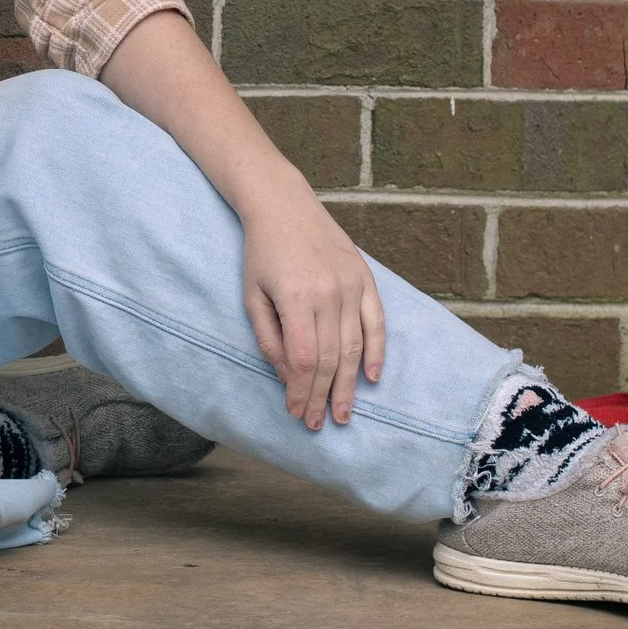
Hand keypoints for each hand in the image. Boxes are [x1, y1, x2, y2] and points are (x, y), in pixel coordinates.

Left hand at [238, 191, 384, 430]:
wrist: (284, 205)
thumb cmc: (260, 253)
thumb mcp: (251, 295)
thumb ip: (269, 337)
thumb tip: (288, 376)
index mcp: (296, 298)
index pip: (305, 359)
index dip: (302, 391)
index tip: (297, 413)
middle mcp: (329, 294)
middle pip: (331, 359)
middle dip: (324, 396)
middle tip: (319, 423)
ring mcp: (351, 286)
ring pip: (355, 347)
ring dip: (349, 384)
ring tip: (344, 412)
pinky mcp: (364, 278)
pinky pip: (376, 322)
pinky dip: (376, 352)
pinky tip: (371, 378)